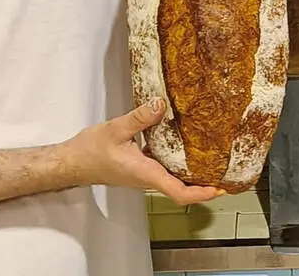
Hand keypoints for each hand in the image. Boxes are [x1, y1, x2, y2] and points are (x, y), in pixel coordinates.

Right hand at [62, 98, 223, 205]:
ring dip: (194, 173)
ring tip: (214, 158)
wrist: (72, 162)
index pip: (178, 192)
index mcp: (145, 173)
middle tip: (226, 172)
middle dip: (205, 183)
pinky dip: (179, 163)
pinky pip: (165, 169)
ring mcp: (145, 174)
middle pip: (182, 188)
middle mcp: (148, 178)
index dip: (201, 193)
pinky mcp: (141, 168)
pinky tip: (186, 146)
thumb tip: (161, 104)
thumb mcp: (116, 129)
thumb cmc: (90, 152)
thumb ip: (140, 117)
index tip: (219, 189)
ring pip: (174, 179)